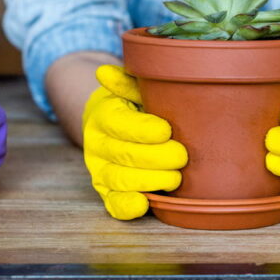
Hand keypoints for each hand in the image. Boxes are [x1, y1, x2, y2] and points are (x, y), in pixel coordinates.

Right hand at [83, 65, 187, 219]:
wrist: (114, 125)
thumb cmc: (135, 105)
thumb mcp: (132, 87)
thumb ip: (125, 80)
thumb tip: (104, 72)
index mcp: (103, 115)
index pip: (118, 124)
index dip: (142, 130)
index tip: (166, 130)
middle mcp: (97, 144)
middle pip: (122, 155)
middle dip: (155, 158)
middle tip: (182, 156)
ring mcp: (100, 170)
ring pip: (118, 180)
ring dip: (148, 181)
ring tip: (175, 178)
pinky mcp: (107, 192)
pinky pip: (112, 204)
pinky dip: (127, 207)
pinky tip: (144, 204)